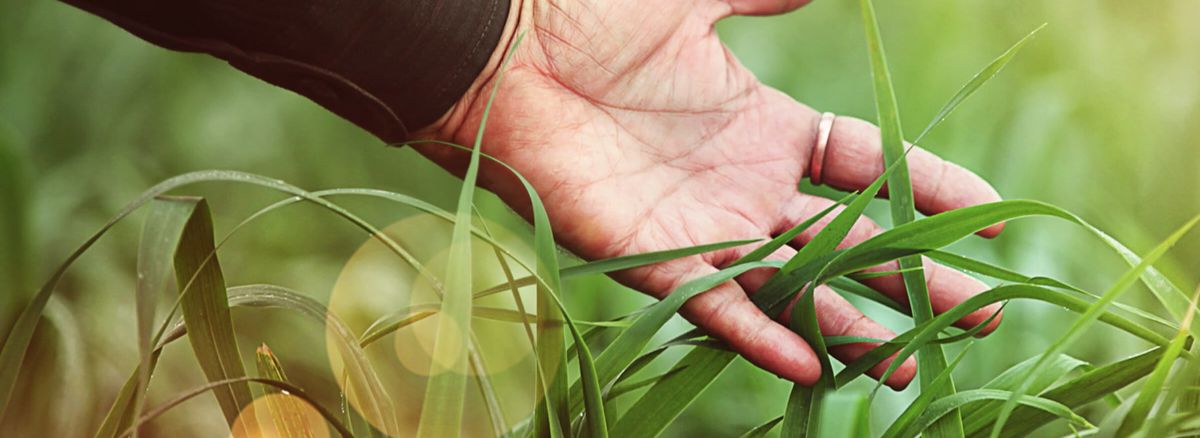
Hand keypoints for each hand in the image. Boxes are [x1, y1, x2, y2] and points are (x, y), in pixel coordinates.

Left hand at [416, 0, 1003, 388]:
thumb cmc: (590, 19)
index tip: (989, 216)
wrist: (504, 52)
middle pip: (849, 240)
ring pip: (794, 285)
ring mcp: (701, 226)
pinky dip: (761, 333)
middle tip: (983, 312)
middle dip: (915, 277)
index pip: (867, 167)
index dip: (928, 189)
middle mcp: (742, 186)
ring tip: (915, 366)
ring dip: (855, 327)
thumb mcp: (696, 1)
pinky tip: (815, 365)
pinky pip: (716, 302)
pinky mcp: (650, 255)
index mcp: (762, 128)